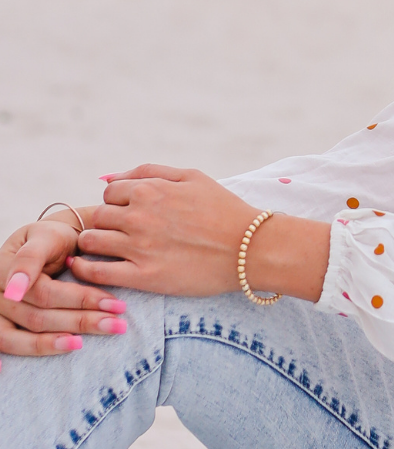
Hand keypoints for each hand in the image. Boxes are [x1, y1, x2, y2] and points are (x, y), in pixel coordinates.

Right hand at [0, 219, 127, 356]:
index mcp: (4, 269)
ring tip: (89, 342)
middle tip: (118, 323)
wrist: (46, 243)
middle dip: (80, 321)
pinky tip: (12, 372)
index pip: (44, 293)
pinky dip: (13, 358)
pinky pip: (5, 346)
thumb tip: (15, 290)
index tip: (115, 305)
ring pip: (24, 337)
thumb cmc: (49, 239)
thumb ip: (31, 258)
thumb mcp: (45, 237)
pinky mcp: (2, 327)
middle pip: (37, 318)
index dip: (79, 300)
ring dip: (57, 344)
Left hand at [69, 165, 257, 296]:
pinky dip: (87, 270)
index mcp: (150, 190)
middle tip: (121, 235)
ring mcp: (139, 247)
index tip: (130, 216)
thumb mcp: (192, 177)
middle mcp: (139, 216)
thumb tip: (107, 178)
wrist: (251, 249)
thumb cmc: (225, 210)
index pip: (109, 193)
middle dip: (106, 224)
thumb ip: (148, 171)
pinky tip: (91, 270)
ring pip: (91, 242)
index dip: (117, 204)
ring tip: (109, 253)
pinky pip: (98, 272)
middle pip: (97, 216)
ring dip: (94, 246)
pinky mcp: (144, 277)